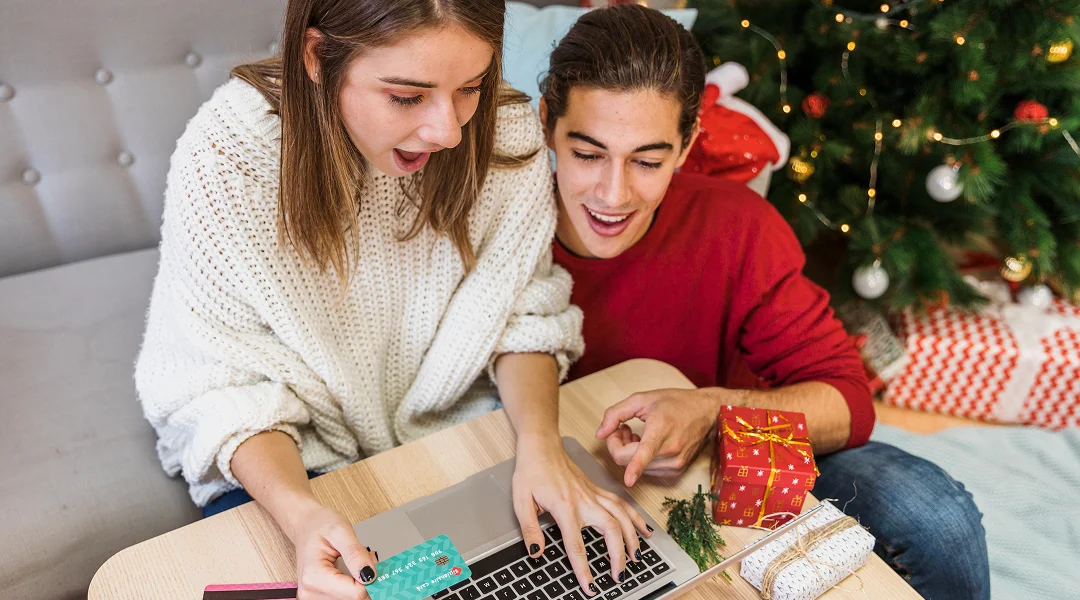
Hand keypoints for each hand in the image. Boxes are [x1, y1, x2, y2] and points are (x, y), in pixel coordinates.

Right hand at [290, 501, 379, 599]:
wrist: (306, 524)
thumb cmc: (319, 524)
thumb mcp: (341, 531)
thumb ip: (355, 554)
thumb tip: (370, 575)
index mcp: (314, 576)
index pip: (355, 593)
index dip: (371, 578)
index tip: (372, 561)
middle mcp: (310, 592)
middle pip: (353, 598)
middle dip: (365, 580)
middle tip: (364, 558)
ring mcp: (312, 597)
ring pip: (351, 599)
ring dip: (359, 584)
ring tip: (354, 563)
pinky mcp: (318, 597)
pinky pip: (344, 598)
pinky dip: (352, 587)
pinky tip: (350, 573)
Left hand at [512, 438, 652, 596]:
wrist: (541, 445)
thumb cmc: (530, 470)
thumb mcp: (520, 501)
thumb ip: (530, 529)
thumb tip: (536, 552)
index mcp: (564, 507)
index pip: (576, 545)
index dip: (583, 569)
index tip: (590, 586)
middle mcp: (584, 500)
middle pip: (610, 530)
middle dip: (618, 555)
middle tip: (618, 575)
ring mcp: (593, 494)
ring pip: (621, 516)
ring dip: (632, 538)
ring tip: (636, 558)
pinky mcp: (597, 489)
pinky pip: (621, 503)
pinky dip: (635, 517)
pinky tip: (644, 529)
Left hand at [596, 388, 722, 486]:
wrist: (707, 413)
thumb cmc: (675, 403)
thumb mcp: (642, 399)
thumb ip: (615, 414)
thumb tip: (600, 434)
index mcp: (661, 430)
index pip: (645, 453)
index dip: (635, 468)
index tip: (628, 480)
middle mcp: (670, 451)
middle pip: (628, 461)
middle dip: (617, 445)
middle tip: (622, 429)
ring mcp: (675, 464)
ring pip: (636, 468)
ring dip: (628, 453)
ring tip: (636, 435)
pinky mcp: (676, 471)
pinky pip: (647, 471)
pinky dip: (640, 460)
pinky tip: (646, 445)